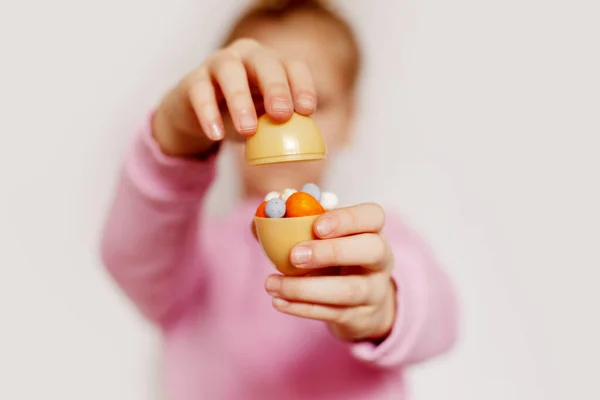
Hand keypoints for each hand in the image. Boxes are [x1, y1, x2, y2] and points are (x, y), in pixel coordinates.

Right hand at [152, 38, 316, 156]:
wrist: (198, 118)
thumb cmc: (242, 116)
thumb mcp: (265, 123)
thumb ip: (281, 129)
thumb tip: (301, 150)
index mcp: (273, 65)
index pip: (293, 66)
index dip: (302, 86)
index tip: (307, 111)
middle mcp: (247, 56)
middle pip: (264, 62)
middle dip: (276, 88)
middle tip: (281, 115)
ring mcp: (217, 64)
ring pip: (229, 70)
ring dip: (240, 100)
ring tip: (248, 130)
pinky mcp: (192, 80)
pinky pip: (199, 92)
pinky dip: (208, 113)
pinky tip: (217, 135)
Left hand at [264, 203, 397, 341]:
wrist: (360, 304)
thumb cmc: (334, 260)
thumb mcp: (322, 240)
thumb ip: (292, 225)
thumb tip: (260, 218)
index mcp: (372, 231)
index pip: (372, 216)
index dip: (347, 219)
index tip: (316, 226)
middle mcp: (380, 259)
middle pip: (372, 250)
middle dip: (332, 252)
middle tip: (294, 256)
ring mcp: (373, 290)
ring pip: (349, 290)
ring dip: (305, 288)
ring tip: (271, 283)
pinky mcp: (359, 316)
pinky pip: (332, 313)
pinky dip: (302, 307)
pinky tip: (278, 301)